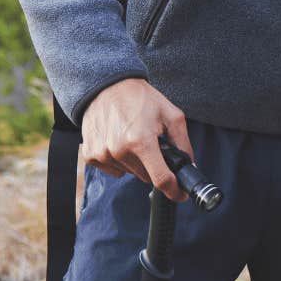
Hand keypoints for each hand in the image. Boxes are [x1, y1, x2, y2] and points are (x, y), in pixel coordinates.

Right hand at [79, 78, 192, 200]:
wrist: (107, 85)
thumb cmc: (140, 98)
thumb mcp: (171, 115)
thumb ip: (183, 143)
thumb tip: (190, 166)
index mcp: (141, 141)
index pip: (161, 179)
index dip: (174, 191)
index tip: (180, 194)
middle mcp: (119, 151)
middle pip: (146, 176)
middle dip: (154, 165)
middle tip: (151, 143)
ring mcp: (103, 154)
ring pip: (130, 173)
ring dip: (135, 162)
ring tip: (133, 137)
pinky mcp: (91, 155)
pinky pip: (113, 170)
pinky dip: (119, 160)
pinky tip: (118, 140)